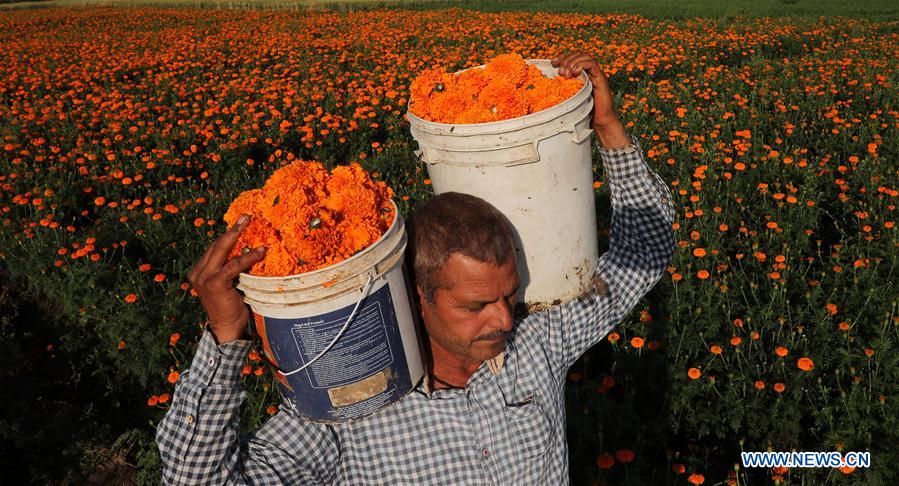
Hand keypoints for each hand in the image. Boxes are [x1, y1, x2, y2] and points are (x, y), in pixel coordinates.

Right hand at [188, 214, 265, 343]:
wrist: (226, 326)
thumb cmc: (231, 305)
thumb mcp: (228, 282)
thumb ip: (230, 268)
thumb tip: (247, 249)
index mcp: (199, 270)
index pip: (215, 248)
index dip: (228, 235)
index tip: (240, 223)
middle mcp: (198, 272)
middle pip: (216, 245)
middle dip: (231, 229)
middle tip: (245, 216)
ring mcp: (204, 278)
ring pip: (222, 251)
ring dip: (236, 235)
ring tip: (248, 223)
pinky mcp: (214, 283)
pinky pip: (233, 265)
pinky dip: (247, 257)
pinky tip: (259, 251)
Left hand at [552, 52, 628, 148]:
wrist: (601, 121)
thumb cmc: (585, 113)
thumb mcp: (570, 99)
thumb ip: (563, 91)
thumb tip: (546, 90)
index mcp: (583, 74)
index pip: (573, 57)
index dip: (562, 57)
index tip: (552, 63)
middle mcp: (590, 72)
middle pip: (579, 54)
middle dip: (566, 59)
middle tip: (559, 71)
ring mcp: (596, 74)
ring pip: (586, 56)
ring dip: (573, 62)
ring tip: (565, 73)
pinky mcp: (601, 79)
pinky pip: (592, 65)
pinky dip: (581, 65)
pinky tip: (574, 72)